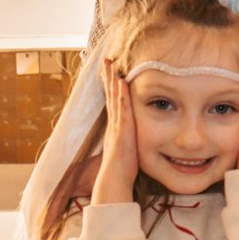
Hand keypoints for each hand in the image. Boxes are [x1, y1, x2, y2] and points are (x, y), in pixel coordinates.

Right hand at [94, 61, 140, 203]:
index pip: (113, 102)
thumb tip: (132, 141)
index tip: (111, 74)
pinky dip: (121, 95)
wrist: (115, 179)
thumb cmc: (122, 169)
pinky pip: (122, 108)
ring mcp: (116, 125)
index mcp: (115, 127)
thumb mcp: (127, 150)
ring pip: (114, 98)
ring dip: (112, 80)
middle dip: (108, 77)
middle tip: (106, 61)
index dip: (111, 88)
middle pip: (110, 95)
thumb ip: (128, 142)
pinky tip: (121, 83)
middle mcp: (114, 123)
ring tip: (110, 65)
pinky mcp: (121, 129)